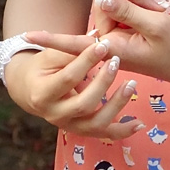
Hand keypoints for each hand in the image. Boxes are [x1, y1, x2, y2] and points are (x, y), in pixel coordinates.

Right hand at [4, 38, 143, 138]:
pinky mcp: (82, 130)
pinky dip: (123, 131)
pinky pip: (105, 135)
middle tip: (116, 60)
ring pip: (97, 124)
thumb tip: (97, 34)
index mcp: (42, 95)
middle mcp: (55, 116)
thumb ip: (72, 48)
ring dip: (117, 105)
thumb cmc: (43, 68)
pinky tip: (139, 124)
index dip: (87, 61)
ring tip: (132, 84)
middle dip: (103, 82)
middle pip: (84, 104)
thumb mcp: (51, 56)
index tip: (103, 44)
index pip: (68, 78)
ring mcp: (69, 126)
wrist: (31, 90)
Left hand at [26, 0, 169, 91]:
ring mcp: (124, 44)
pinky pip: (132, 18)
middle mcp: (114, 47)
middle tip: (156, 3)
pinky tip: (161, 16)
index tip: (27, 37)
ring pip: (122, 12)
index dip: (52, 39)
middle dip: (130, 0)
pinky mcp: (133, 41)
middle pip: (108, 11)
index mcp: (115, 49)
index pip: (78, 43)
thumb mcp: (156, 25)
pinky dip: (146, 12)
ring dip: (141, 7)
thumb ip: (127, 10)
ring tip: (162, 14)